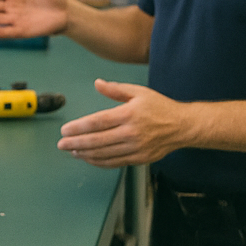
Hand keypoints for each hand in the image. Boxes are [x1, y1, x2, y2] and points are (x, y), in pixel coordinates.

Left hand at [56, 80, 191, 167]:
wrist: (184, 126)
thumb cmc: (160, 107)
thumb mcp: (139, 92)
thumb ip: (116, 89)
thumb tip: (97, 83)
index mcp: (129, 114)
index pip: (98, 122)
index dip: (79, 127)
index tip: (65, 130)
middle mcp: (132, 132)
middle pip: (98, 140)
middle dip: (76, 143)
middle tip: (61, 144)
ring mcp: (136, 148)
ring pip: (105, 154)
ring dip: (85, 154)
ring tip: (72, 151)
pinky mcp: (140, 158)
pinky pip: (115, 162)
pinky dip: (99, 162)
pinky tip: (88, 158)